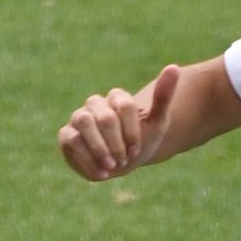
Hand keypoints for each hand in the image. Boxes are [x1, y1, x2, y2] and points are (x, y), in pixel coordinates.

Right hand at [57, 63, 181, 180]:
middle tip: (124, 161)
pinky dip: (86, 159)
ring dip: (100, 149)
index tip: (137, 150)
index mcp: (117, 97)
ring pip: (84, 124)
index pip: (125, 106)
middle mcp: (95, 103)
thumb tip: (174, 66)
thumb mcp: (158, 122)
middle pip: (106, 118)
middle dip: (117, 144)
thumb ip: (163, 95)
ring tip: (112, 166)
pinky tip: (101, 174)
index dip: (132, 132)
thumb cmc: (142, 140)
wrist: (124, 162)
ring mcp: (78, 118)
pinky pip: (71, 140)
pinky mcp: (66, 135)